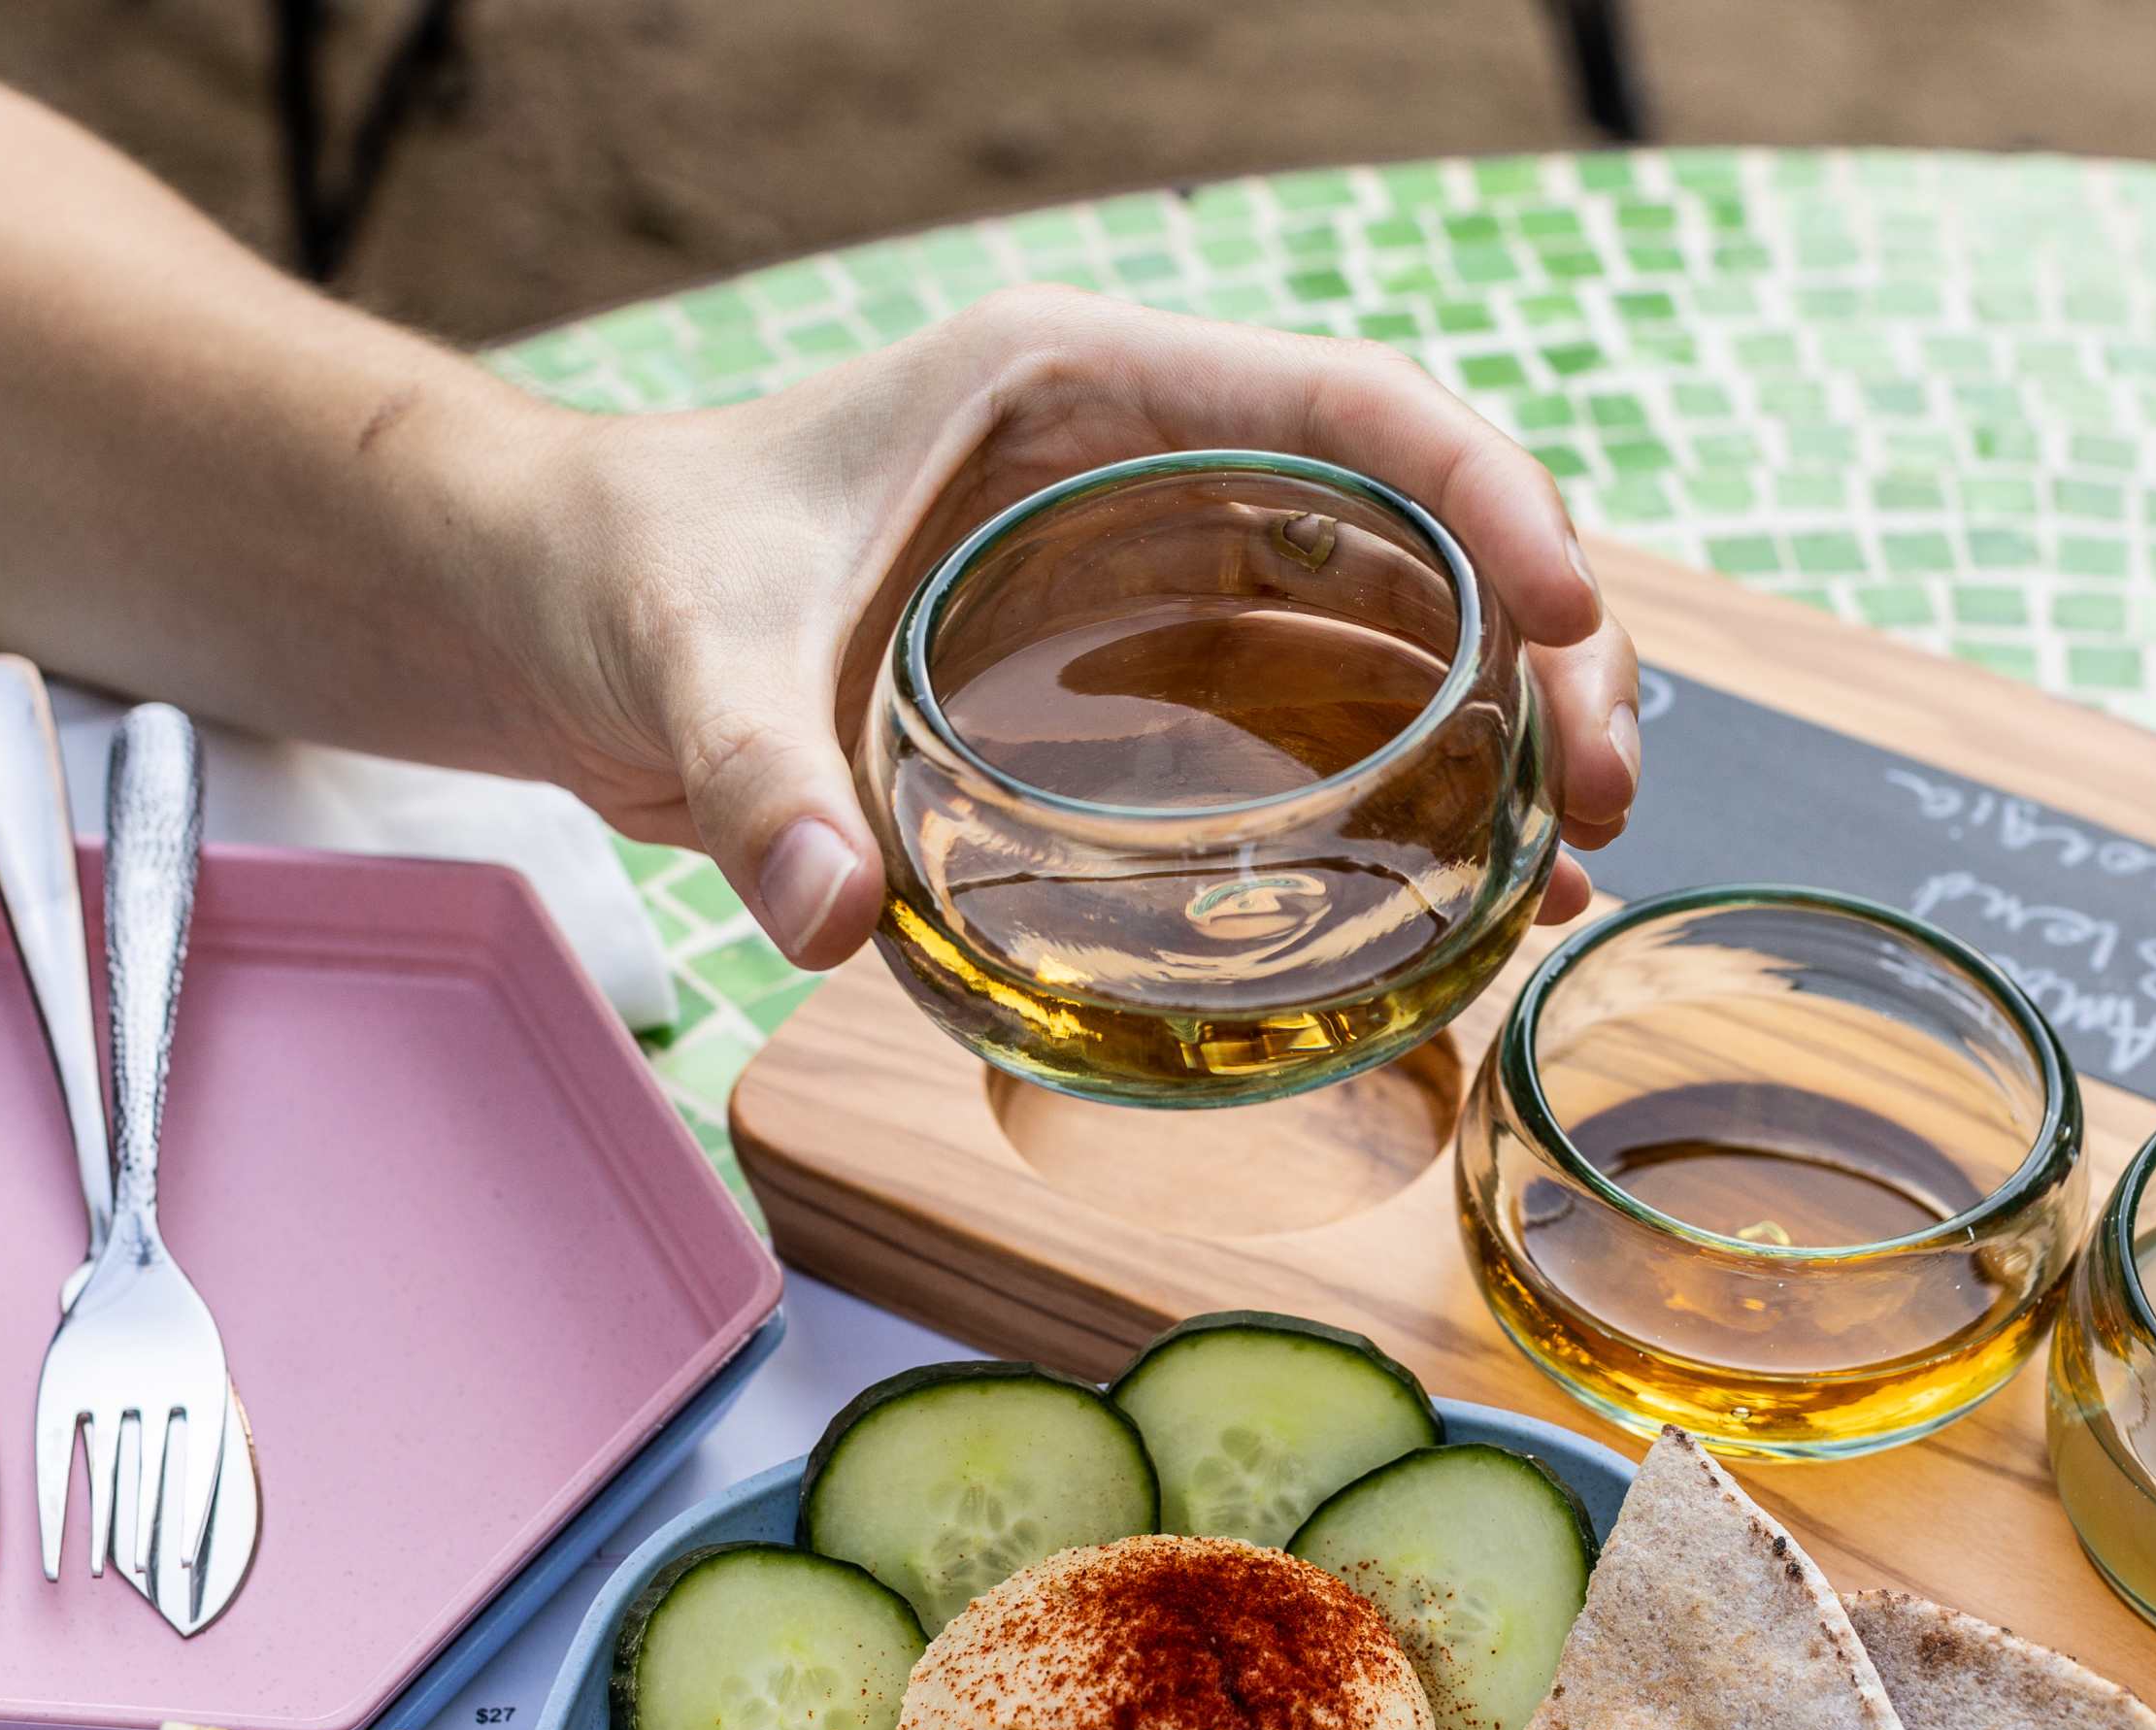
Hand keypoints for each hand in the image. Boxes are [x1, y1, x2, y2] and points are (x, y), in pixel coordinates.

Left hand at [502, 286, 1642, 966]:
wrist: (549, 611)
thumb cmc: (616, 574)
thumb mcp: (682, 657)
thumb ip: (755, 777)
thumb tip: (837, 915)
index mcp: (1075, 388)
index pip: (1342, 404)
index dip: (1484, 494)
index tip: (1566, 614)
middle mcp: (1146, 464)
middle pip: (1415, 522)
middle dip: (1545, 643)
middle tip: (1606, 793)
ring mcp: (1150, 571)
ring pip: (1393, 623)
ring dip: (1505, 728)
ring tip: (1583, 859)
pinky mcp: (1128, 678)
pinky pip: (1313, 718)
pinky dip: (1409, 796)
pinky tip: (1478, 905)